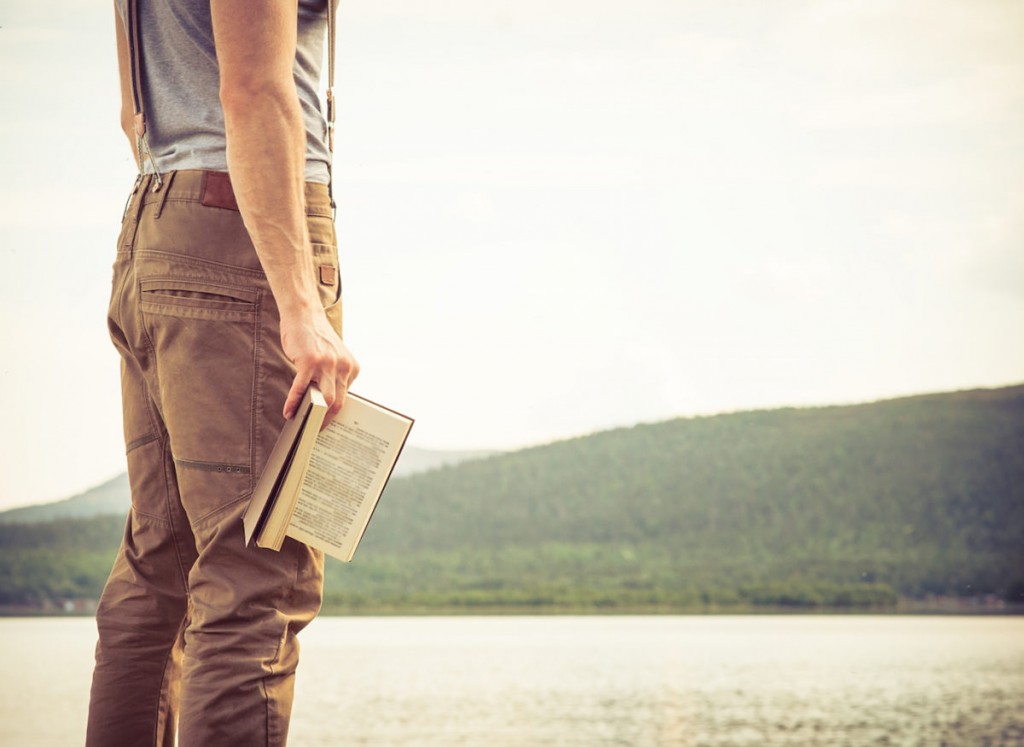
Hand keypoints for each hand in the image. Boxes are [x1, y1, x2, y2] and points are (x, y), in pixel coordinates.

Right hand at [280, 309, 358, 427]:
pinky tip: (288, 412)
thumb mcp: (333, 358)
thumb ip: (334, 376)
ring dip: (313, 415)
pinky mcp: (309, 362)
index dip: (336, 413)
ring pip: (324, 399)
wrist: (304, 315)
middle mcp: (343, 367)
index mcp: (352, 368)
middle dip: (327, 420)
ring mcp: (327, 364)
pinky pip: (302, 388)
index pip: (346, 397)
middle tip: (316, 431)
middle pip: (338, 402)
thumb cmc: (315, 338)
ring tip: (303, 425)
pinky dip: (294, 402)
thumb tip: (324, 402)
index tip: (327, 424)